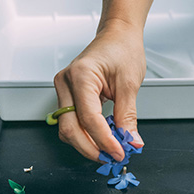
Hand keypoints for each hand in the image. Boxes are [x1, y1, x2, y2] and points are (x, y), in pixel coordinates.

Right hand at [53, 22, 145, 161]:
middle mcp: (65, 83)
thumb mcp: (129, 83)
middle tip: (112, 158)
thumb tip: (130, 143)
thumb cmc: (123, 49)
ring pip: (68, 129)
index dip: (104, 140)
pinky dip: (86, 135)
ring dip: (87, 144)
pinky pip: (72, 122)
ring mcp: (63, 90)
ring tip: (110, 149)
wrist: (117, 36)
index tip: (119, 153)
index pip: (88, 117)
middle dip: (91, 148)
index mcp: (81, 75)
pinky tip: (102, 139)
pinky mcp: (67, 96)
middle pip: (70, 128)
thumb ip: (127, 117)